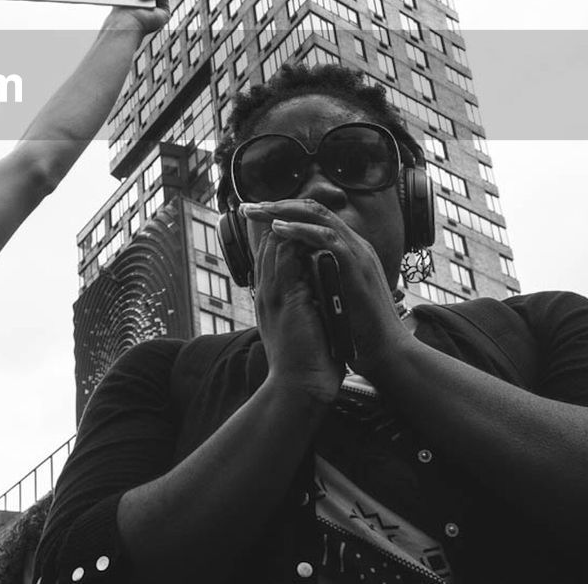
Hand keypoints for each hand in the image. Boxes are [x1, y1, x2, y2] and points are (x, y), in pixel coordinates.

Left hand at [246, 200, 410, 379]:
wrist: (387, 352)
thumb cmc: (359, 327)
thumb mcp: (331, 292)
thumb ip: (317, 274)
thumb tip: (292, 268)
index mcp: (347, 250)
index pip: (313, 218)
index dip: (283, 212)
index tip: (254, 214)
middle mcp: (354, 245)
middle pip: (313, 210)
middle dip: (278, 206)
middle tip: (248, 207)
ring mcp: (358, 254)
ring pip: (319, 217)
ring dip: (285, 212)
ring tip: (258, 211)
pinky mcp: (358, 266)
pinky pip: (328, 239)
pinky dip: (301, 231)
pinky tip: (279, 230)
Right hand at [248, 217, 341, 402]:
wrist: (301, 389)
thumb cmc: (306, 363)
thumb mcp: (304, 325)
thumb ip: (307, 305)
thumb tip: (320, 291)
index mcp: (270, 298)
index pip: (271, 255)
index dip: (283, 233)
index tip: (299, 217)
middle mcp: (266, 292)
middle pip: (268, 243)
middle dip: (282, 218)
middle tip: (299, 198)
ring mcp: (273, 294)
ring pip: (275, 245)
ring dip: (290, 224)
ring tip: (305, 206)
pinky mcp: (285, 299)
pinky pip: (287, 259)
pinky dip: (297, 241)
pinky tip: (311, 229)